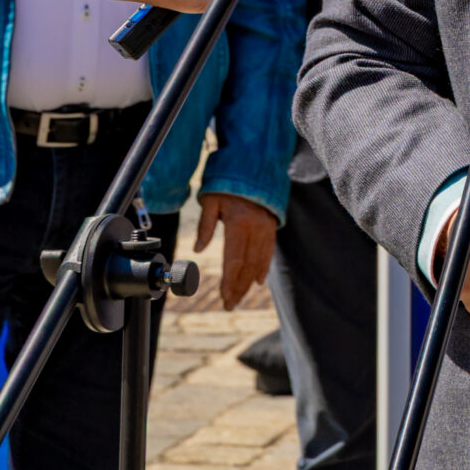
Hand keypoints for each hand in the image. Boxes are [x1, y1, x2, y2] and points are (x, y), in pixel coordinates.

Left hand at [192, 192, 279, 309]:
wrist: (253, 164)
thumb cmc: (227, 181)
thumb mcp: (210, 200)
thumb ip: (206, 226)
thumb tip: (198, 250)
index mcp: (239, 223)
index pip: (234, 260)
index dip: (230, 281)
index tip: (225, 297)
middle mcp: (255, 228)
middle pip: (247, 266)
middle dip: (238, 287)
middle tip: (230, 305)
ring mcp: (266, 228)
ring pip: (259, 262)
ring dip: (249, 282)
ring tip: (240, 297)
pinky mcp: (271, 225)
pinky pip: (269, 251)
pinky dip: (264, 267)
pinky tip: (258, 281)